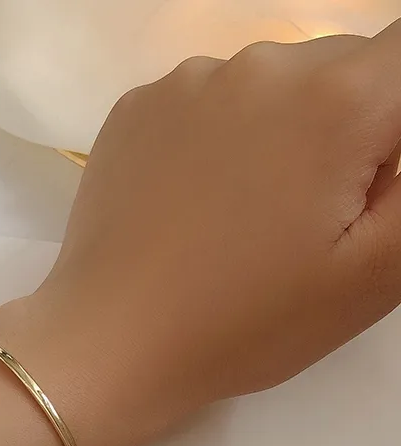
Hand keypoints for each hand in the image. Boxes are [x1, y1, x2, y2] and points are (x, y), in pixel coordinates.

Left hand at [0, 23, 400, 445]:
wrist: (112, 342)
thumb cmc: (245, 322)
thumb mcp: (373, 274)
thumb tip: (395, 138)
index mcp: (337, 100)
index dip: (395, 126)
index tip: (365, 185)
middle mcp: (261, 64)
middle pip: (341, 69)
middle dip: (345, 128)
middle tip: (302, 215)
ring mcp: (186, 82)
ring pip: (268, 85)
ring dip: (276, 130)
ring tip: (237, 215)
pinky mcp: (135, 106)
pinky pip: (202, 101)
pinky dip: (213, 136)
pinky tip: (189, 202)